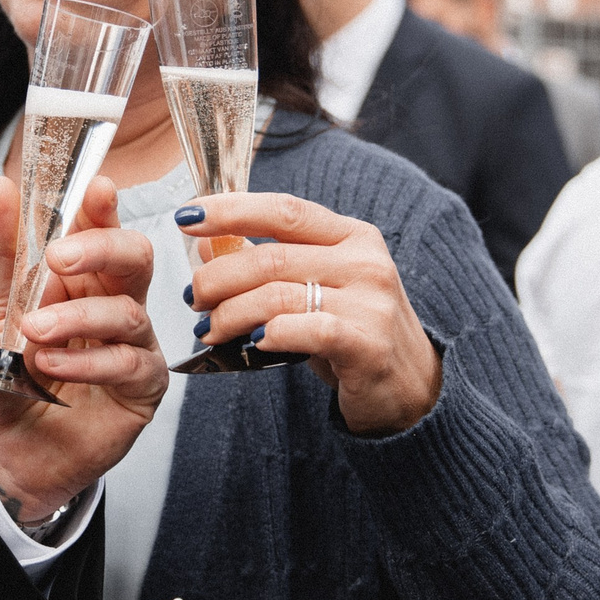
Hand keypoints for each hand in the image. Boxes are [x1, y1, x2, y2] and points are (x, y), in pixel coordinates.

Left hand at [0, 175, 166, 527]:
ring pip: (128, 311)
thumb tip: (1, 186)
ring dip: (77, 317)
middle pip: (134, 258)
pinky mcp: (141, 388)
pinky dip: (89, 361)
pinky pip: (129, 362)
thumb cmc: (2, 377)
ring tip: (33, 332)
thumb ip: (3, 251)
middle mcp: (113, 303)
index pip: (101, 227)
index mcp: (81, 276)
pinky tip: (52, 366)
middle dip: (101, 249)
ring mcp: (132, 344)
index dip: (103, 207)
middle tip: (59, 258)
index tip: (95, 189)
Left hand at [180, 192, 441, 435]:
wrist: (414, 390)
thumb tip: (207, 244)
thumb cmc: (353, 335)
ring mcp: (370, 301)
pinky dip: (270, 334)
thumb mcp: (315, 289)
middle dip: (218, 277)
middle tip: (193, 297)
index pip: (283, 210)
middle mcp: (364, 261)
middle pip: (270, 257)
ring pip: (277, 295)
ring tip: (209, 329)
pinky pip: (306, 329)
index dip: (231, 209)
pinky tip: (252, 343)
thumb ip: (270, 264)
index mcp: (352, 236)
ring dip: (230, 313)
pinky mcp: (369, 342)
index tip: (186, 216)